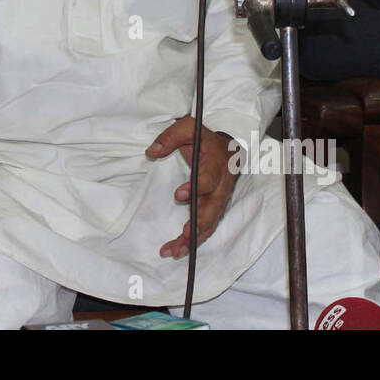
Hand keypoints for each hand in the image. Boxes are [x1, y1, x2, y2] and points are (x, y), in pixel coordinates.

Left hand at [146, 118, 236, 258]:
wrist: (228, 150)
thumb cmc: (205, 139)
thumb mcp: (188, 128)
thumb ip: (170, 137)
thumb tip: (151, 152)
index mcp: (215, 164)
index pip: (208, 179)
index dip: (196, 188)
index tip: (178, 195)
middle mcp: (221, 186)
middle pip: (213, 208)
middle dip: (199, 222)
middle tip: (185, 234)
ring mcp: (219, 200)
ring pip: (210, 223)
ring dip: (194, 239)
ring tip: (174, 250)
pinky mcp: (215, 210)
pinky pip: (207, 228)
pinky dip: (194, 241)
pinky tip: (177, 250)